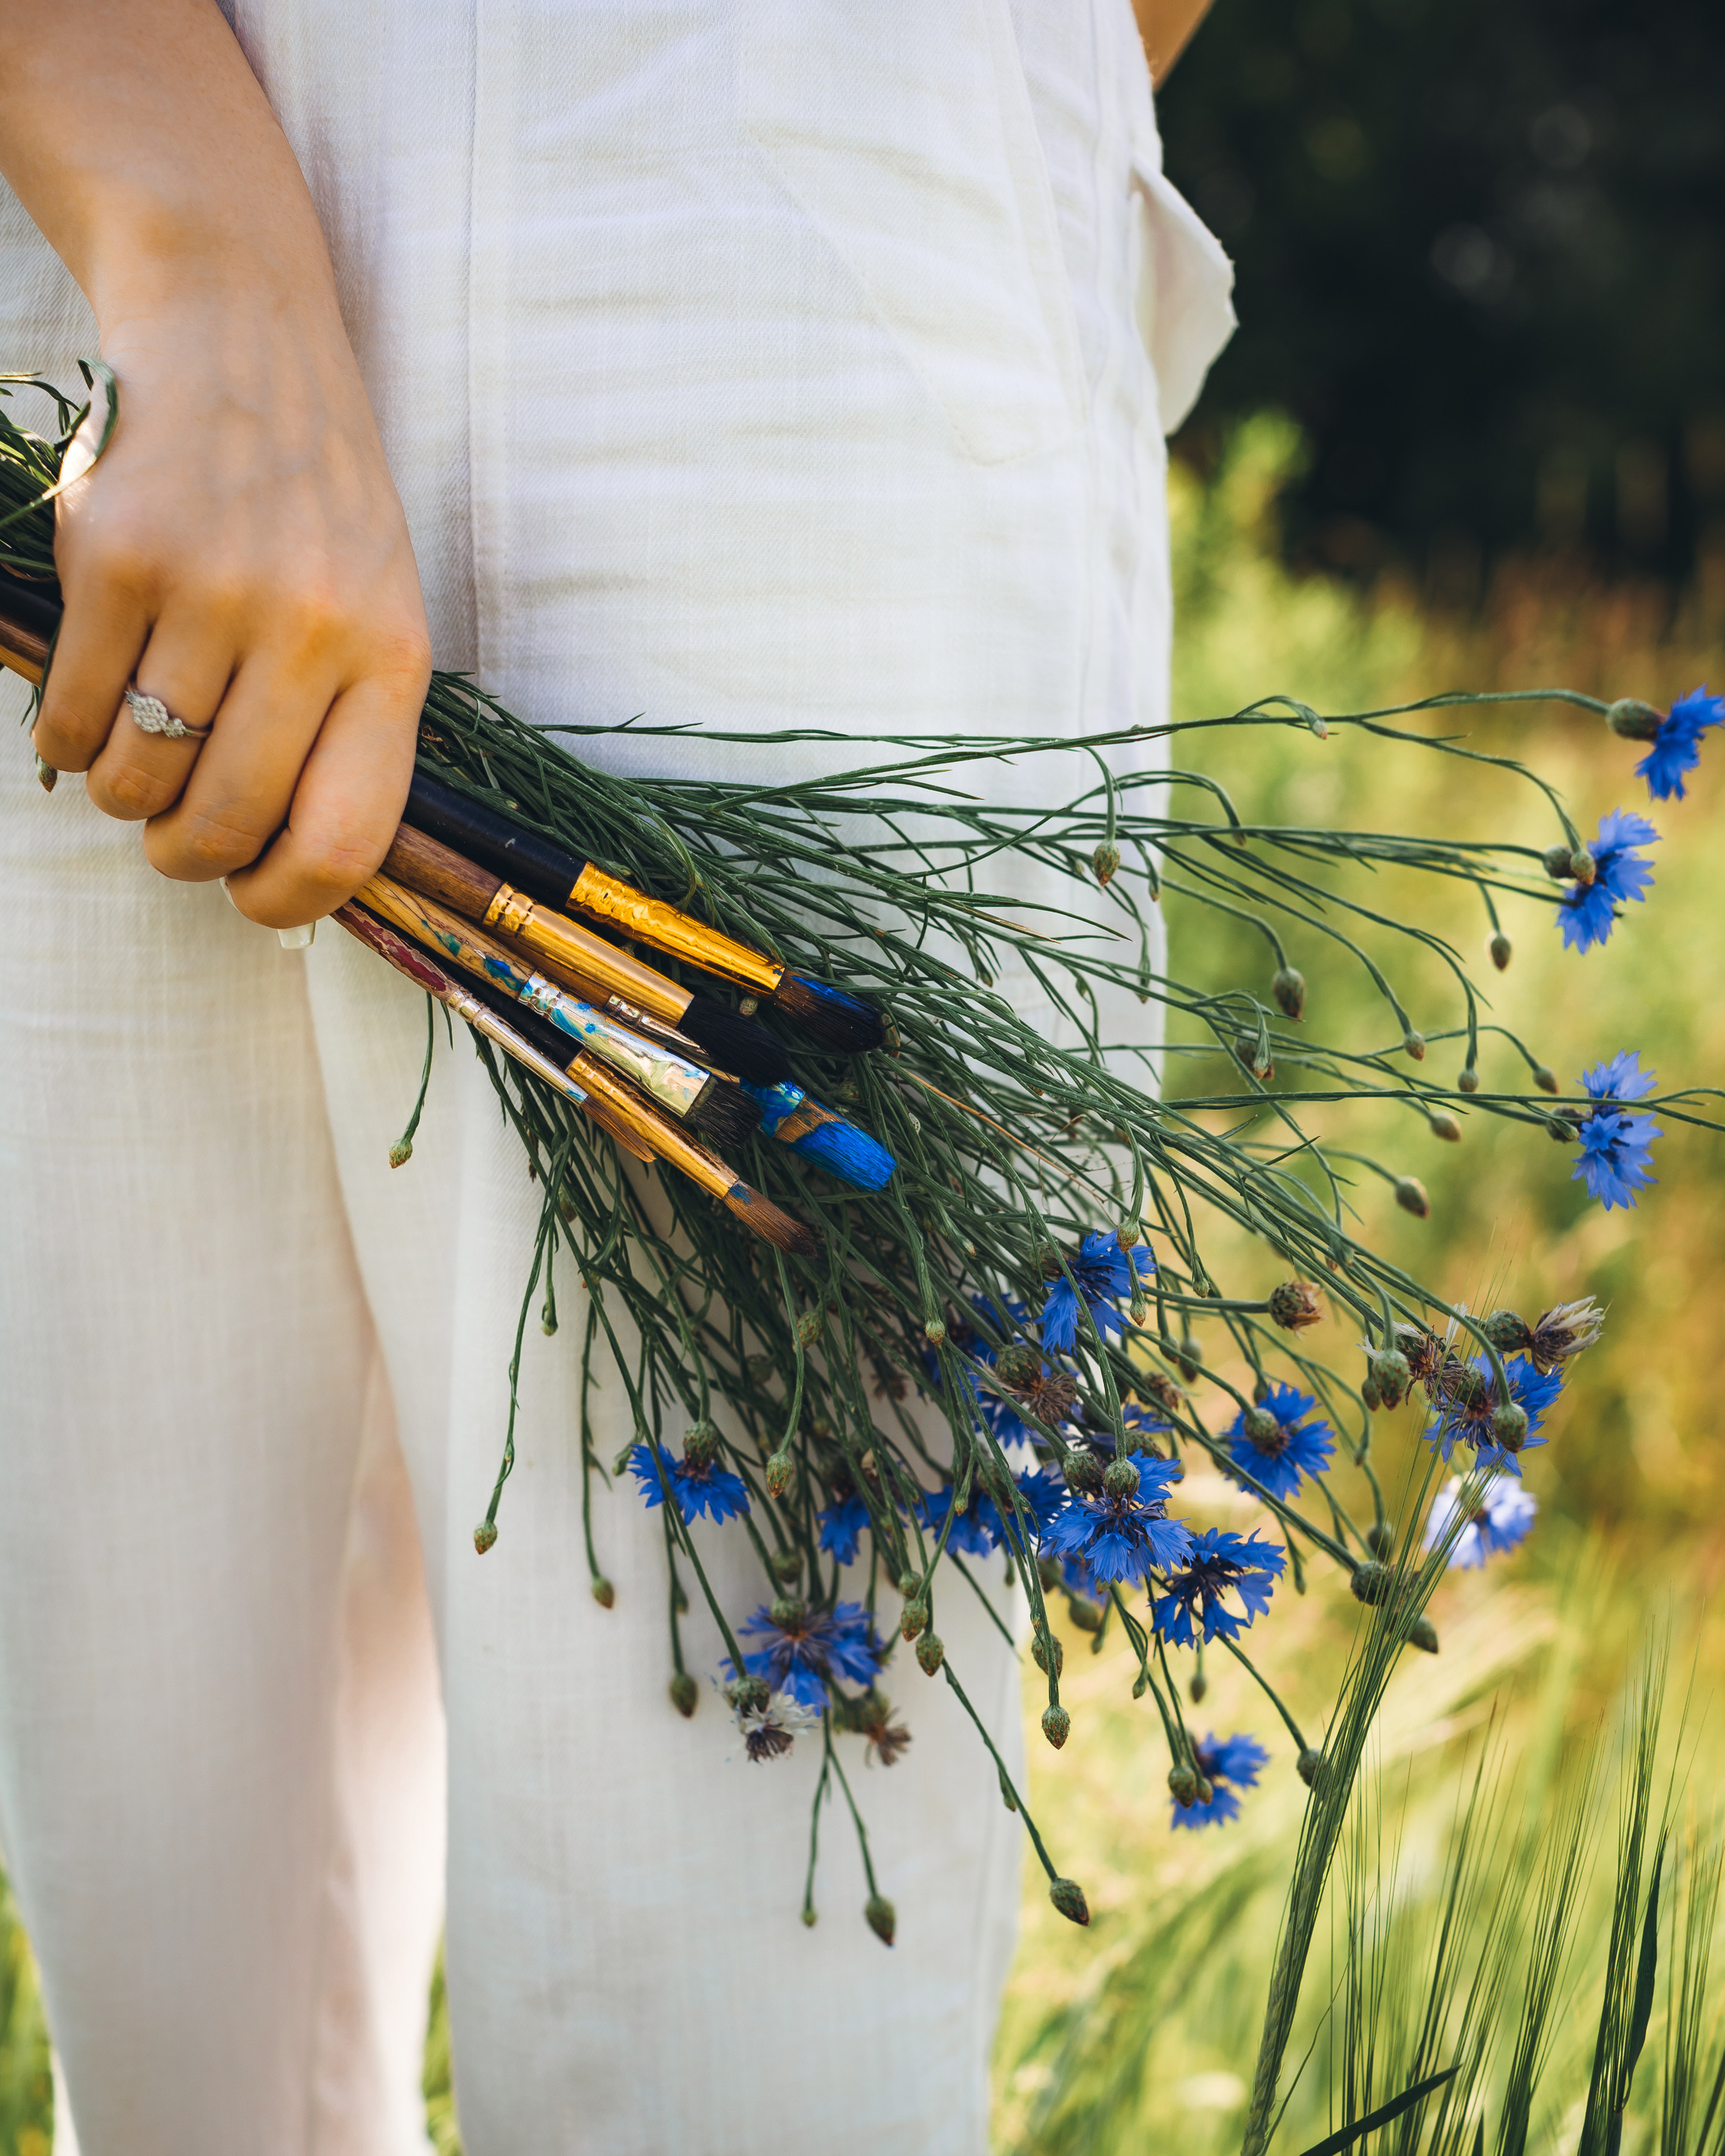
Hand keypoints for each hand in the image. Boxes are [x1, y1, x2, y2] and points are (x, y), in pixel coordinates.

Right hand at [0, 0, 431, 928]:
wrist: (236, 333)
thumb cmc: (314, 500)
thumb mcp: (377, 607)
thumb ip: (350, 725)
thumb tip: (297, 868)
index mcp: (392, 660)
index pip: (344, 839)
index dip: (286, 901)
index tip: (251, 896)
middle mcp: (311, 629)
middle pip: (224, 822)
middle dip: (184, 856)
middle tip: (172, 836)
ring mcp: (212, 590)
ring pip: (136, 779)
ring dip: (121, 792)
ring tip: (135, 750)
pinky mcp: (116, 557)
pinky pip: (73, 714)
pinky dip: (68, 737)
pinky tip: (88, 707)